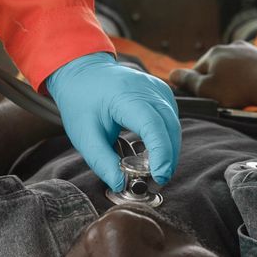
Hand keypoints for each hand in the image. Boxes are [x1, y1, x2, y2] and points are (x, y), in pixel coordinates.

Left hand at [43, 52, 181, 189]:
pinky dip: (166, 139)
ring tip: (151, 171)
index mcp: (126, 96)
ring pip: (174, 125)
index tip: (159, 177)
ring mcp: (158, 89)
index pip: (153, 126)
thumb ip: (102, 162)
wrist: (83, 72)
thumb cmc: (82, 102)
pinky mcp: (162, 93)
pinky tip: (151, 153)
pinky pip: (171, 120)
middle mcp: (148, 89)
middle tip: (154, 182)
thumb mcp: (85, 136)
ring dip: (168, 150)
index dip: (161, 153)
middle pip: (170, 127)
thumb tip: (121, 184)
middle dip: (167, 158)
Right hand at [169, 41, 256, 111]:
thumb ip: (188, 82)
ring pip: (235, 67)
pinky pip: (252, 69)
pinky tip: (254, 89)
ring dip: (235, 79)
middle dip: (218, 81)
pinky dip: (250, 78)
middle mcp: (232, 46)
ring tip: (241, 95)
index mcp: (214, 52)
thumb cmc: (239, 88)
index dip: (198, 86)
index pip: (198, 69)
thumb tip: (171, 74)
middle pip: (218, 66)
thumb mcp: (207, 89)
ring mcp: (250, 50)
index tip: (205, 98)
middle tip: (224, 99)